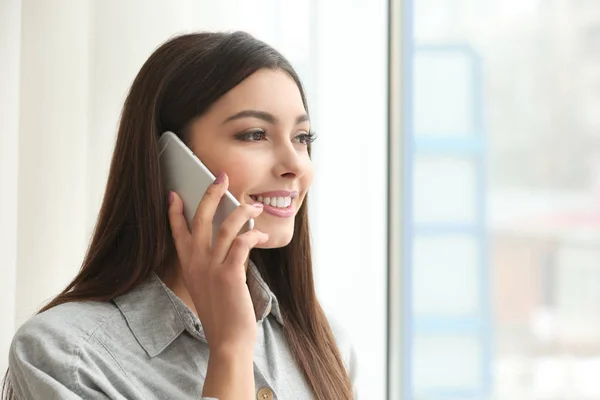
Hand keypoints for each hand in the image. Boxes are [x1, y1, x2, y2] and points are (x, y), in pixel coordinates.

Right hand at [167, 172, 267, 353]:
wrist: (227, 340)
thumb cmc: (221, 314)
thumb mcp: (206, 286)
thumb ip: (210, 265)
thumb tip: (227, 242)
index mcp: (188, 265)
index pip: (177, 232)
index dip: (175, 211)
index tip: (174, 194)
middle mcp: (196, 263)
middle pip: (200, 219)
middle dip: (211, 194)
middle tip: (220, 177)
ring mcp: (212, 268)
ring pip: (225, 227)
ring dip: (241, 212)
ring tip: (253, 206)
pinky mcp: (230, 274)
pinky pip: (242, 243)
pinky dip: (253, 234)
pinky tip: (261, 234)